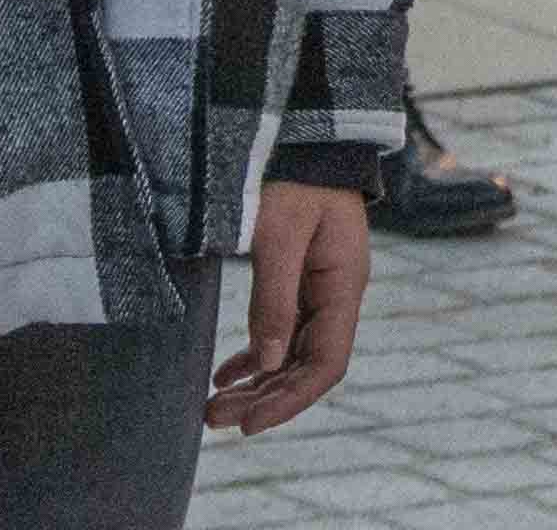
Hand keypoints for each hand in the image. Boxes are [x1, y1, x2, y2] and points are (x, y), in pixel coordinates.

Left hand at [205, 179, 369, 436]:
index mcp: (345, 282)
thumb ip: (274, 297)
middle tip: (212, 419)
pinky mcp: (297, 279)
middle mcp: (337, 293)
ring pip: (289, 353)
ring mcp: (318, 288)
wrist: (298, 132)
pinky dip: (253, 357)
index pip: (326, 363)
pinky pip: (279, 331)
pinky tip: (224, 375)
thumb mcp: (279, 232)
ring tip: (211, 407)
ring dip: (255, 383)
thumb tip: (266, 363)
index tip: (249, 425)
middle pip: (305, 365)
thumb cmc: (291, 172)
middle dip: (263, 398)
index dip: (290, 400)